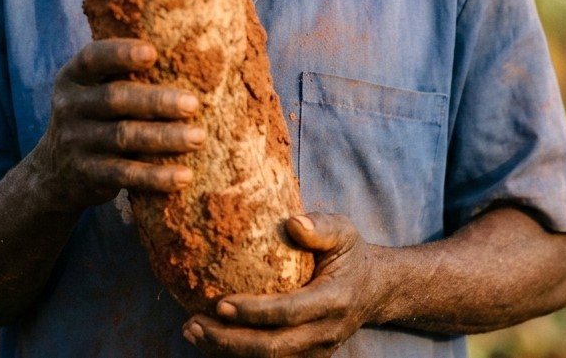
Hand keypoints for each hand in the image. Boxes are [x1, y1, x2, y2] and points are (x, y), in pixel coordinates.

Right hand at [34, 38, 204, 210]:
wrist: (55, 173)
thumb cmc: (95, 117)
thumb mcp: (93, 91)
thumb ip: (121, 74)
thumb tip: (187, 55)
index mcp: (72, 78)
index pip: (92, 58)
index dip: (120, 54)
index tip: (153, 53)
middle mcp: (69, 106)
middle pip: (115, 98)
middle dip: (156, 101)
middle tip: (193, 103)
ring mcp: (75, 142)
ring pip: (124, 136)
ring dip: (165, 137)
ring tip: (198, 136)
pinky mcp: (87, 174)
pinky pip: (125, 174)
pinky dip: (156, 176)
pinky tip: (184, 175)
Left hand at [182, 212, 380, 356]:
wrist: (373, 289)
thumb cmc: (350, 254)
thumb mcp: (344, 232)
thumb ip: (321, 226)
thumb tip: (293, 221)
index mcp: (333, 300)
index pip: (288, 312)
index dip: (254, 312)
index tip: (219, 303)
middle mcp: (325, 333)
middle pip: (273, 347)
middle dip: (229, 340)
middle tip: (193, 323)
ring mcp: (316, 351)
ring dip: (226, 351)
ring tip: (192, 330)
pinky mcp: (306, 357)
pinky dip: (237, 355)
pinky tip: (210, 339)